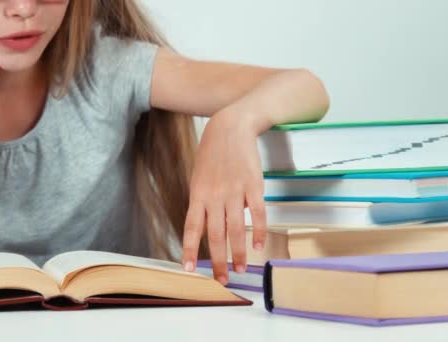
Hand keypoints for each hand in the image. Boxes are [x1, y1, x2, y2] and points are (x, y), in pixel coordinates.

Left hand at [182, 111, 266, 284]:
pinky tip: (258, 246)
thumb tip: (205, 227)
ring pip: (235, 229)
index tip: (189, 270)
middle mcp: (215, 196)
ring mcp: (235, 191)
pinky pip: (257, 213)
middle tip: (222, 279)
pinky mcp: (253, 186)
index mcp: (198, 194)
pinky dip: (257, 231)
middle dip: (218, 261)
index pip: (192, 228)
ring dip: (238, 252)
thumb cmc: (212, 154)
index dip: (190, 250)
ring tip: (240, 268)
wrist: (230, 127)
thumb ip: (201, 202)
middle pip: (215, 235)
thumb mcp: (198, 176)